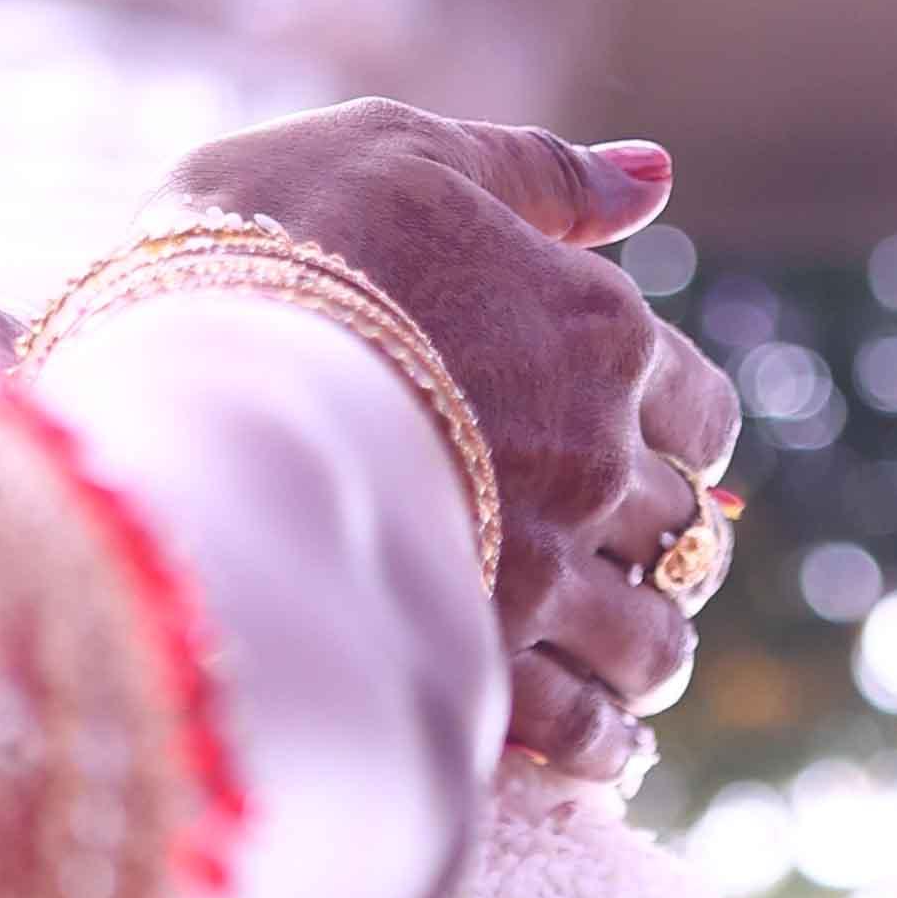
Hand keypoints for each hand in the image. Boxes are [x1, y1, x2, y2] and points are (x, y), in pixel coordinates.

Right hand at [171, 102, 740, 780]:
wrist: (195, 366)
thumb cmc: (284, 239)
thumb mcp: (410, 152)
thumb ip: (539, 175)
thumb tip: (656, 177)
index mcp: (600, 335)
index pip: (701, 410)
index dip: (679, 435)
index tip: (645, 451)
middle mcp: (596, 461)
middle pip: (685, 536)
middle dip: (666, 556)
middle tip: (629, 572)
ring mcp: (548, 573)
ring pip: (653, 645)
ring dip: (644, 657)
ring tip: (617, 667)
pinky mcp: (485, 664)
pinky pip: (586, 735)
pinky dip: (603, 745)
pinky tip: (594, 744)